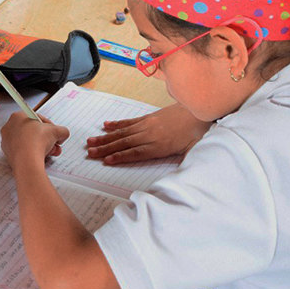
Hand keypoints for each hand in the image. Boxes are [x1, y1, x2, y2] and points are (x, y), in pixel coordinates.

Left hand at [1, 112, 69, 171]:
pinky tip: (42, 158)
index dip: (49, 126)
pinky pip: (23, 151)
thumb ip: (62, 130)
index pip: (36, 118)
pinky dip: (33, 154)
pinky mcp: (8, 154)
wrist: (27, 161)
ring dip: (42, 146)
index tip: (54, 132)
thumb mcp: (57, 131)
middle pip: (33, 131)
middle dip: (46, 138)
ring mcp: (7, 141)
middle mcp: (9, 127)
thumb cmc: (37, 142)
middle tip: (54, 144)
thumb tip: (63, 134)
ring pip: (29, 142)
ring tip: (51, 152)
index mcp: (18, 116)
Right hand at [85, 104, 210, 164]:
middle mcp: (151, 134)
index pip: (136, 153)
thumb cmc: (197, 132)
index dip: (120, 157)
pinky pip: (130, 121)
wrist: (200, 108)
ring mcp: (148, 124)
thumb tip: (179, 179)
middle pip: (124, 143)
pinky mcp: (149, 117)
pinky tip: (106, 126)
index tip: (106, 161)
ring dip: (106, 137)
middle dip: (105, 148)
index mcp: (160, 146)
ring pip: (123, 132)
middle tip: (89, 152)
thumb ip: (184, 164)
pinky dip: (117, 124)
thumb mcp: (193, 152)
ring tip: (91, 141)